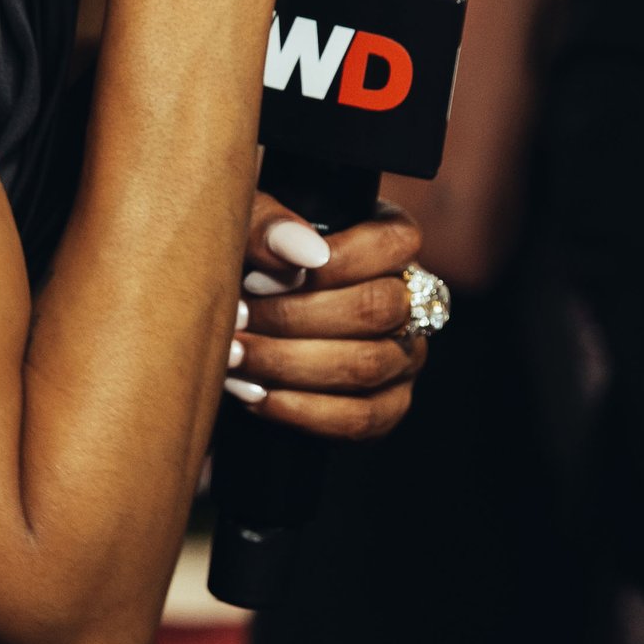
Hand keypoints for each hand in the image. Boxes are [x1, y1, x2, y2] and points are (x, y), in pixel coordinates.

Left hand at [218, 189, 424, 441]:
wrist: (240, 319)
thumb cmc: (248, 261)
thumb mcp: (246, 225)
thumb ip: (268, 225)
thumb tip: (302, 250)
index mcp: (391, 242)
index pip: (391, 246)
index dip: (327, 264)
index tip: (257, 279)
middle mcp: (410, 300)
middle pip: (376, 310)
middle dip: (293, 319)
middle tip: (235, 320)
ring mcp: (406, 357)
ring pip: (366, 366)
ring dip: (288, 365)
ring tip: (233, 357)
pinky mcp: (388, 407)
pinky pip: (359, 419)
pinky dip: (300, 410)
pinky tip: (253, 394)